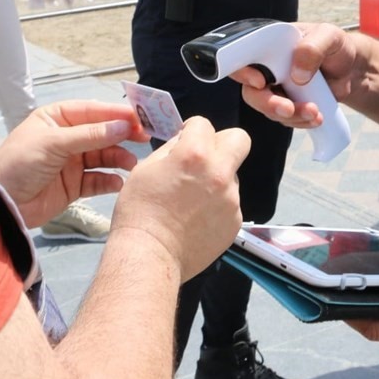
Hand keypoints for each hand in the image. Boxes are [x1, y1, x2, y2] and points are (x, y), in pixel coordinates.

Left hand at [0, 100, 145, 227]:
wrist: (0, 203)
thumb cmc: (20, 163)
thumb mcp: (53, 143)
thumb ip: (90, 135)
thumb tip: (124, 126)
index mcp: (58, 118)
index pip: (94, 111)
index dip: (117, 114)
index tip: (141, 117)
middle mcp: (68, 138)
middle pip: (103, 133)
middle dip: (123, 135)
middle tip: (144, 138)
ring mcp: (72, 162)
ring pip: (103, 157)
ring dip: (118, 159)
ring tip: (131, 164)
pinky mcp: (74, 186)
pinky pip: (98, 180)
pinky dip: (109, 181)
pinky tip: (117, 182)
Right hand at [111, 116, 250, 280]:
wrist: (150, 255)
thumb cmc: (140, 211)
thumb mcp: (146, 168)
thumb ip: (172, 150)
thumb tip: (184, 141)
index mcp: (195, 154)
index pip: (204, 124)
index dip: (192, 130)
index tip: (186, 139)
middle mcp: (219, 173)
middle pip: (239, 139)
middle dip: (222, 143)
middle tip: (204, 158)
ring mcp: (231, 199)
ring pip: (231, 175)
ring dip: (216, 179)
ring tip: (191, 200)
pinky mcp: (235, 221)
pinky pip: (230, 203)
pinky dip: (217, 205)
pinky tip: (196, 218)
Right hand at [233, 22, 354, 129]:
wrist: (352, 68)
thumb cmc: (336, 45)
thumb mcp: (329, 37)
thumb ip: (312, 49)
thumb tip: (297, 75)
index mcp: (268, 44)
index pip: (243, 57)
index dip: (244, 72)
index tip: (260, 82)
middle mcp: (266, 67)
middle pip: (252, 91)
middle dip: (269, 104)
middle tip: (288, 109)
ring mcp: (276, 88)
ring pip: (269, 109)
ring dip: (291, 116)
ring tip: (315, 112)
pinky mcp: (287, 104)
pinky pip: (286, 119)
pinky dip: (300, 121)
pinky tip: (317, 118)